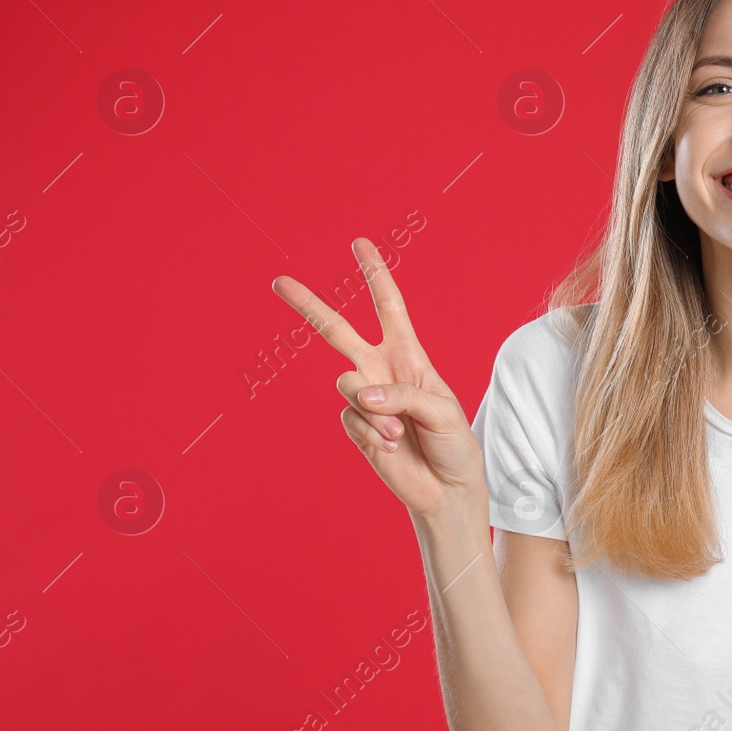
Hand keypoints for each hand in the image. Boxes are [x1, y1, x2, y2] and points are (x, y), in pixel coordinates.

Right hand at [272, 238, 483, 518]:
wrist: (444, 487)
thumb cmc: (452, 442)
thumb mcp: (442, 411)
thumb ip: (403, 396)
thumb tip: (360, 394)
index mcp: (408, 355)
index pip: (388, 306)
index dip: (375, 274)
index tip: (359, 243)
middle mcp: (380, 370)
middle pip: (337, 330)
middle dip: (308, 305)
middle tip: (278, 281)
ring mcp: (365, 397)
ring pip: (346, 383)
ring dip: (374, 408)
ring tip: (398, 431)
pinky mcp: (354, 425)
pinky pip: (350, 417)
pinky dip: (371, 432)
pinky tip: (390, 445)